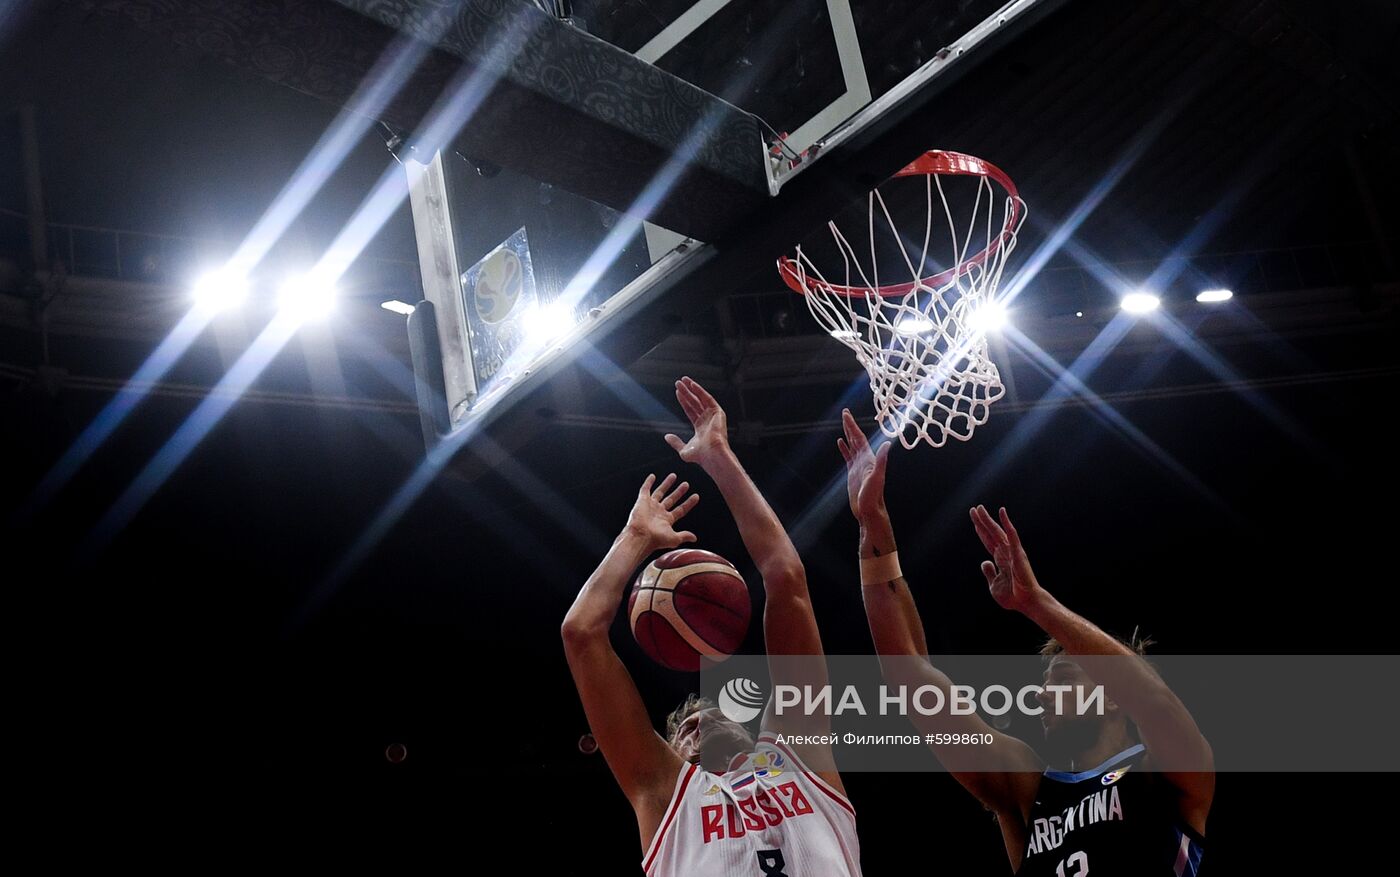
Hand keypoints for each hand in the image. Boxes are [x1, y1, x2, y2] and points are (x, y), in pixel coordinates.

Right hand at [626, 473, 700, 550]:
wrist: (640, 536)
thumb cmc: (656, 540)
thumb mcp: (674, 538)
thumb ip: (684, 536)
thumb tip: (694, 538)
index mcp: (667, 520)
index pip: (680, 510)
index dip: (688, 503)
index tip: (696, 496)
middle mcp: (659, 512)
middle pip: (671, 499)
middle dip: (679, 492)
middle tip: (686, 484)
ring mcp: (650, 506)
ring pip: (660, 492)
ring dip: (667, 484)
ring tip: (674, 476)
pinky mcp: (642, 501)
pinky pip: (645, 489)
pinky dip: (648, 483)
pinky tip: (652, 476)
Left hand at [664, 376, 730, 469]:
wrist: (711, 455)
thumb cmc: (700, 456)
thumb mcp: (683, 450)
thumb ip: (675, 442)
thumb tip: (666, 436)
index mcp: (701, 428)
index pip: (690, 410)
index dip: (684, 401)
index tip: (677, 393)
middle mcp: (707, 420)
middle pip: (694, 402)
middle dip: (686, 392)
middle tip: (678, 383)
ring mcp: (713, 416)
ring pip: (700, 398)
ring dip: (692, 389)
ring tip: (683, 380)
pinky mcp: (718, 412)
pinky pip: (708, 399)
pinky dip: (700, 391)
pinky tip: (692, 385)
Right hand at [837, 408, 889, 523]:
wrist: (869, 512)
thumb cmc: (873, 497)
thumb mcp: (877, 477)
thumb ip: (881, 460)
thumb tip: (888, 443)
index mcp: (869, 458)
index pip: (859, 438)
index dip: (852, 426)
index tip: (846, 414)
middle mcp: (865, 460)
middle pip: (856, 438)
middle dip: (850, 425)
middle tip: (844, 413)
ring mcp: (859, 466)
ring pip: (852, 445)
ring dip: (848, 434)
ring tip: (843, 424)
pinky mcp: (853, 472)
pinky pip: (848, 456)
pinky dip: (844, 448)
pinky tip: (841, 442)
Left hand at [970, 505, 1044, 612]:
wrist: (1026, 603)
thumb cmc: (1013, 596)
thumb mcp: (994, 585)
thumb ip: (989, 572)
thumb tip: (985, 562)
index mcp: (1000, 560)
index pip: (988, 542)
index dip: (981, 531)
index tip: (975, 521)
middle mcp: (1006, 553)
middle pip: (991, 533)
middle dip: (981, 521)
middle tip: (974, 509)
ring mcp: (1012, 551)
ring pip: (997, 531)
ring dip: (988, 519)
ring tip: (979, 508)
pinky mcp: (1018, 552)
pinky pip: (1011, 534)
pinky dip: (1006, 523)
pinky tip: (1002, 512)